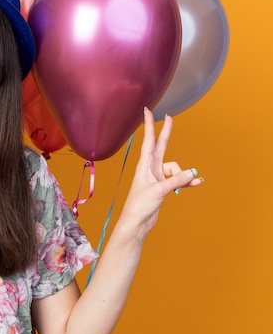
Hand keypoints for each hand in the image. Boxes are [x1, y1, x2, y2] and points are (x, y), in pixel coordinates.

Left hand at [121, 108, 203, 238]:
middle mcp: (150, 168)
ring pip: (176, 168)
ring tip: (188, 184)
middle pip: (161, 146)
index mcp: (144, 165)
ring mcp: (157, 177)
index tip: (146, 110)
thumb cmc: (139, 206)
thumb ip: (175, 181)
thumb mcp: (158, 191)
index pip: (148, 140)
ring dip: (183, 175)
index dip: (148, 125)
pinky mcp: (163, 186)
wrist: (137, 222)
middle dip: (166, 133)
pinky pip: (179, 179)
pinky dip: (187, 181)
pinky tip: (196, 183)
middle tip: (169, 117)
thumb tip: (192, 173)